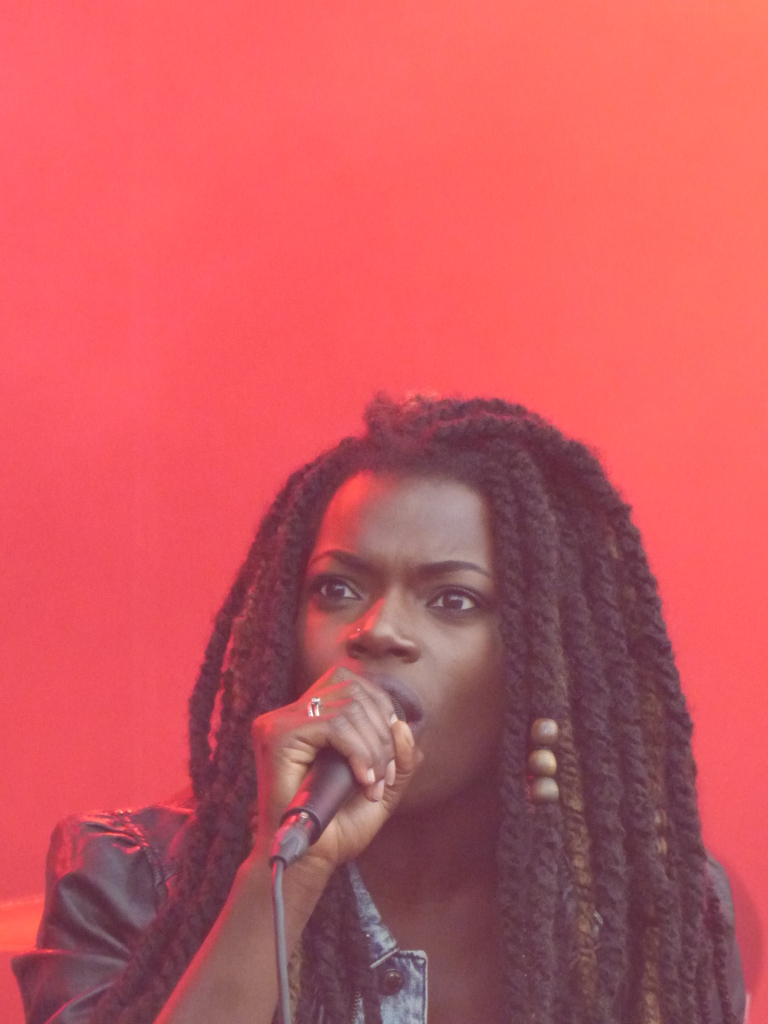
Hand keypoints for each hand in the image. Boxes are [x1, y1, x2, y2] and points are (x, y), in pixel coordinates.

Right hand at [251, 668, 421, 869]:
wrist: (308, 862)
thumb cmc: (338, 827)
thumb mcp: (381, 786)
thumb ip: (400, 757)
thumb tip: (404, 726)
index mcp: (311, 716)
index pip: (352, 682)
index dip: (382, 709)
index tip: (392, 756)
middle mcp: (292, 713)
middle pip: (353, 687)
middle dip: (382, 731)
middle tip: (387, 775)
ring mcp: (281, 722)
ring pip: (348, 706)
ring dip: (374, 747)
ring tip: (375, 784)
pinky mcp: (277, 736)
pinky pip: (334, 725)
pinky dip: (358, 751)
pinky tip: (363, 779)